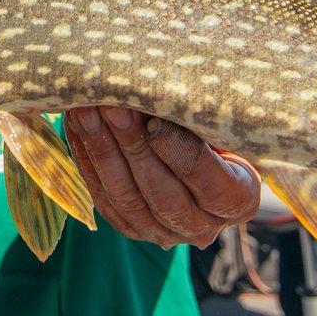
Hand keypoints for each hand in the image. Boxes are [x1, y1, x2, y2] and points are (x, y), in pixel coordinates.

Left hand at [64, 106, 259, 247]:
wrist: (203, 157)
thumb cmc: (217, 127)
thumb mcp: (220, 120)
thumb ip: (199, 112)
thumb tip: (159, 82)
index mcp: (239, 199)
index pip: (206, 178)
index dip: (177, 149)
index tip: (153, 118)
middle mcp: (204, 226)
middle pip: (162, 193)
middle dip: (132, 146)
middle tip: (110, 106)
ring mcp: (165, 233)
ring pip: (128, 199)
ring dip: (102, 151)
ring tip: (85, 111)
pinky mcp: (132, 228)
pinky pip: (105, 200)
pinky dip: (88, 162)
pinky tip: (76, 128)